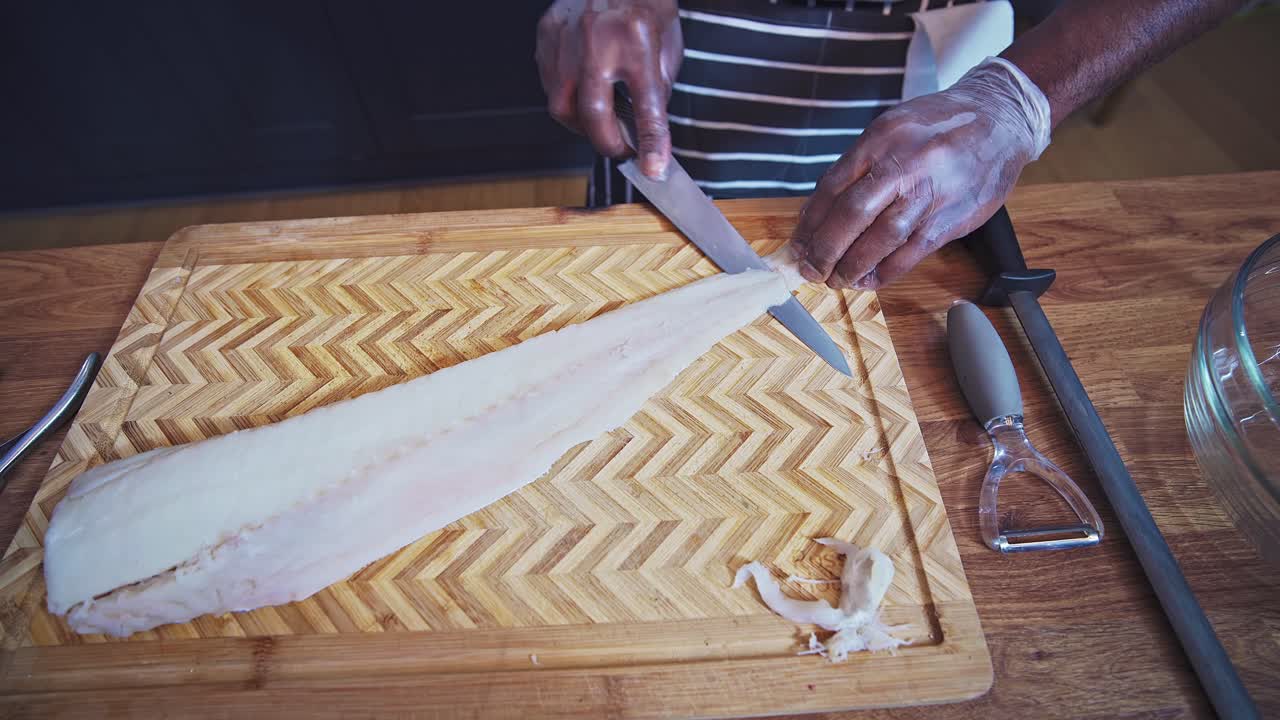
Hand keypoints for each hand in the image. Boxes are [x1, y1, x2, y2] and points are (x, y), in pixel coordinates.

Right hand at [536, 0, 682, 179]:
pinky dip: (567, 99)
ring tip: (603, 121)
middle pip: (592, 113)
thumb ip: (657, 89)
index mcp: (637, 37)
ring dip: (584, 124)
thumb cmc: (644, 2)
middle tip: (622, 151)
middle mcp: (596, 37)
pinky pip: (549, 84)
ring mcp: (565, 37)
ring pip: (562, 105)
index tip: (653, 169)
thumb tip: (649, 134)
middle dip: (608, 143)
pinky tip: (583, 92)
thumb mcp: (667, 44)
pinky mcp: (546, 36)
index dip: (650, 143)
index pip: (646, 103)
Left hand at [791, 58, 1051, 289]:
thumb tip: (818, 211)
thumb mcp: (891, 127)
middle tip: (810, 268)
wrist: (999, 119)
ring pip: (881, 238)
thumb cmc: (937, 125)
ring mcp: (929, 193)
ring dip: (852, 265)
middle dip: (825, 249)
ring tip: (835, 279)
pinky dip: (885, 271)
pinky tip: (868, 280)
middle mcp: (904, 165)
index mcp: (881, 138)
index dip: (810, 222)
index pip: (833, 187)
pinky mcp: (950, 218)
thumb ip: (857, 166)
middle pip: (852, 215)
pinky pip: (911, 252)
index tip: (798, 243)